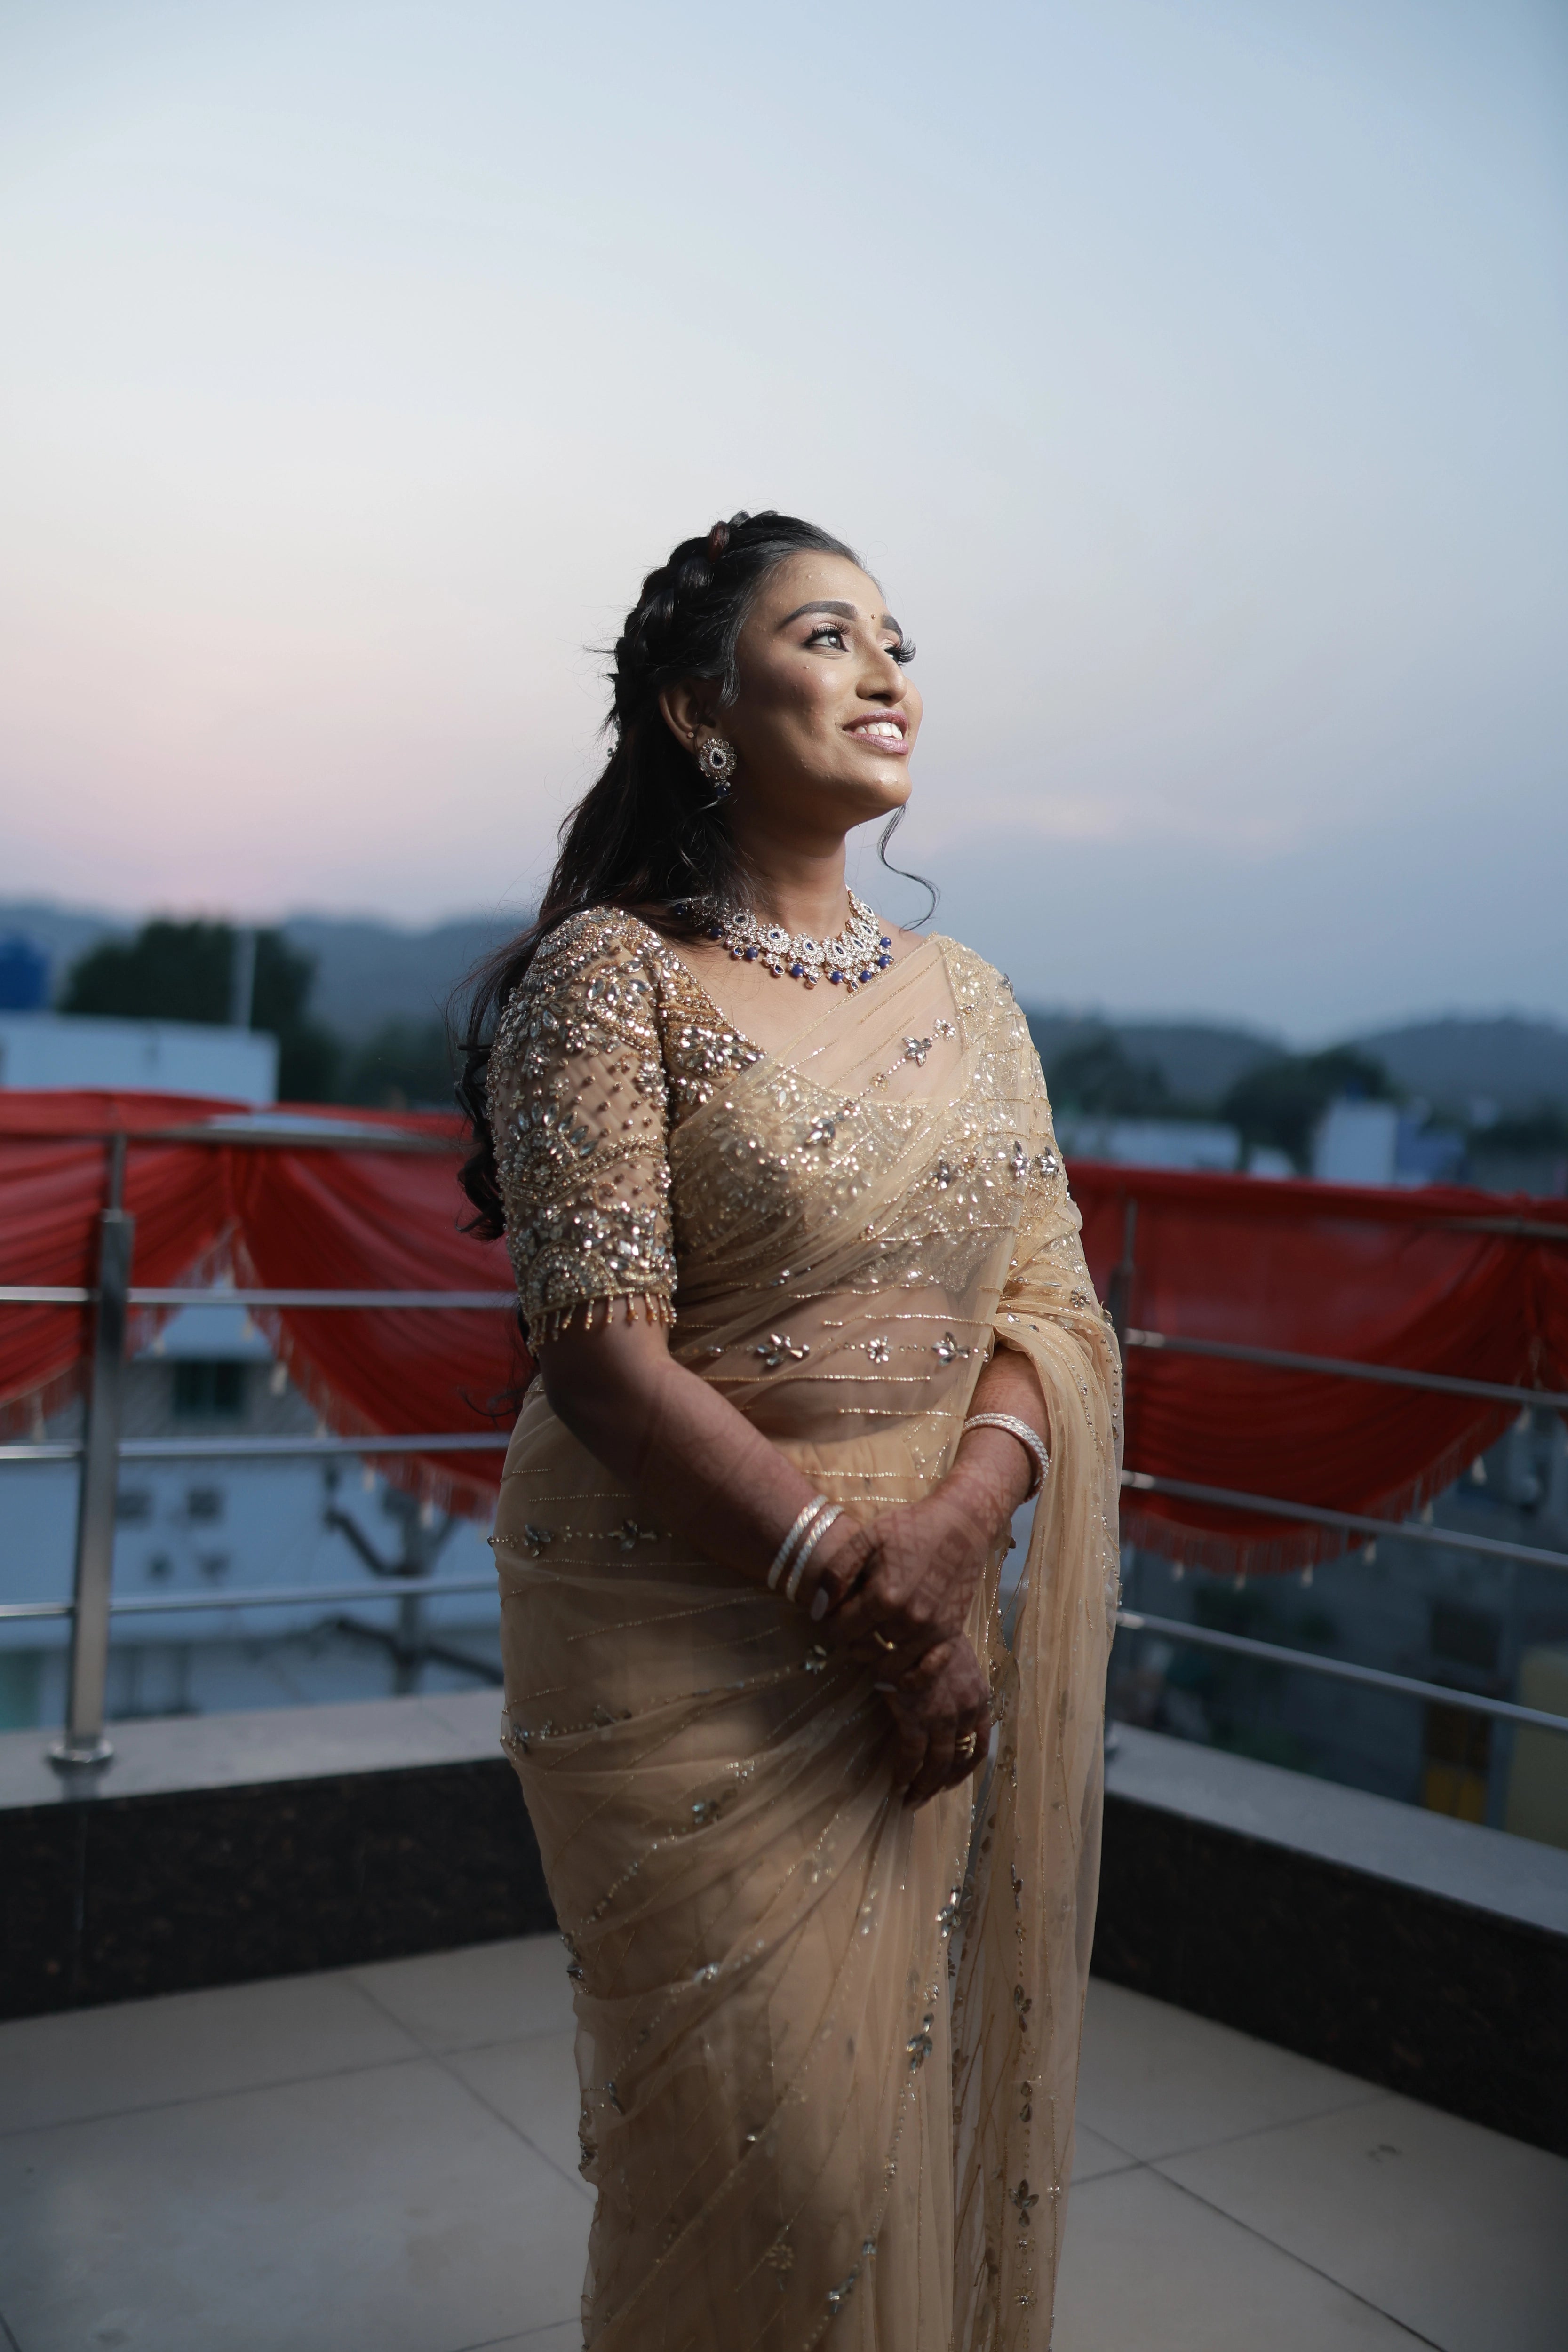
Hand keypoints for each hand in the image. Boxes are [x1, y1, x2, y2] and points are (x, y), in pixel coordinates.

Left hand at [808, 1487, 994, 1673]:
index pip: (840, 1631)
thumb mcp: (867, 1537)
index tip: (834, 1615)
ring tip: (873, 1643)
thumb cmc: (911, 1527)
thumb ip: (838, 1571)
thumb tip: (818, 1610)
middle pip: (863, 1651)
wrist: (962, 1524)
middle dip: (852, 1640)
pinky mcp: (951, 1634)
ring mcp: (932, 1631)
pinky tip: (897, 1675)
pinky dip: (909, 1679)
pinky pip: (927, 1673)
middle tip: (854, 1625)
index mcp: (883, 1596)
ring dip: (876, 1660)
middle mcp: (908, 1620)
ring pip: (890, 1667)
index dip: (831, 1625)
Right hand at [880, 1635, 991, 1806]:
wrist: (913, 1623)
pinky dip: (904, 1773)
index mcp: (979, 1697)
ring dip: (923, 1787)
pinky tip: (896, 1783)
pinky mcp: (917, 1719)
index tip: (951, 1780)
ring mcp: (942, 1718)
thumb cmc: (928, 1635)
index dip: (966, 1767)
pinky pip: (911, 1756)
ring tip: (910, 1799)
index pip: (979, 1743)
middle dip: (940, 1783)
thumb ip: (954, 1684)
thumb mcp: (954, 1657)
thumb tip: (941, 1700)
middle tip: (924, 1796)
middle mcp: (966, 1712)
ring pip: (937, 1765)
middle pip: (958, 1760)